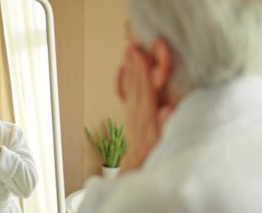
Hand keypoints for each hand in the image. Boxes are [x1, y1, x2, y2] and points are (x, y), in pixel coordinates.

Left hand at [117, 42, 171, 171]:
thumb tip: (167, 108)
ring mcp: (131, 111)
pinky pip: (124, 93)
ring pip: (129, 86)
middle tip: (132, 46)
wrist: (139, 162)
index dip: (143, 71)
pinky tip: (122, 70)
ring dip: (128, 69)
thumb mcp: (164, 140)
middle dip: (134, 64)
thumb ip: (165, 123)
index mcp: (147, 115)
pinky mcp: (129, 113)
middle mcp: (136, 111)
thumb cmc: (155, 151)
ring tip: (127, 53)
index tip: (141, 55)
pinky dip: (123, 81)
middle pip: (135, 83)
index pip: (145, 89)